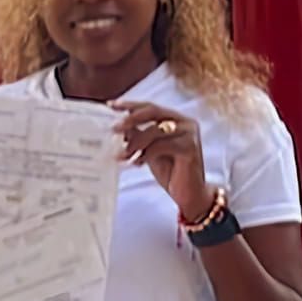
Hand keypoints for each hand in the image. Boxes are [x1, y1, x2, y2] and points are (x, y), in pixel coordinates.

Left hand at [112, 100, 212, 221]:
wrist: (189, 195)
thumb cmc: (170, 171)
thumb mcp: (149, 151)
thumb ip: (138, 136)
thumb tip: (117, 126)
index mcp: (175, 119)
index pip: (150, 106)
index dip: (130, 105)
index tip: (111, 105)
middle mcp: (184, 122)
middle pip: (153, 111)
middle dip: (131, 118)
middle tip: (114, 128)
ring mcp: (189, 133)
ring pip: (155, 129)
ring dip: (135, 142)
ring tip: (122, 154)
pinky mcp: (190, 147)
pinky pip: (161, 145)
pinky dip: (146, 153)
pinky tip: (138, 163)